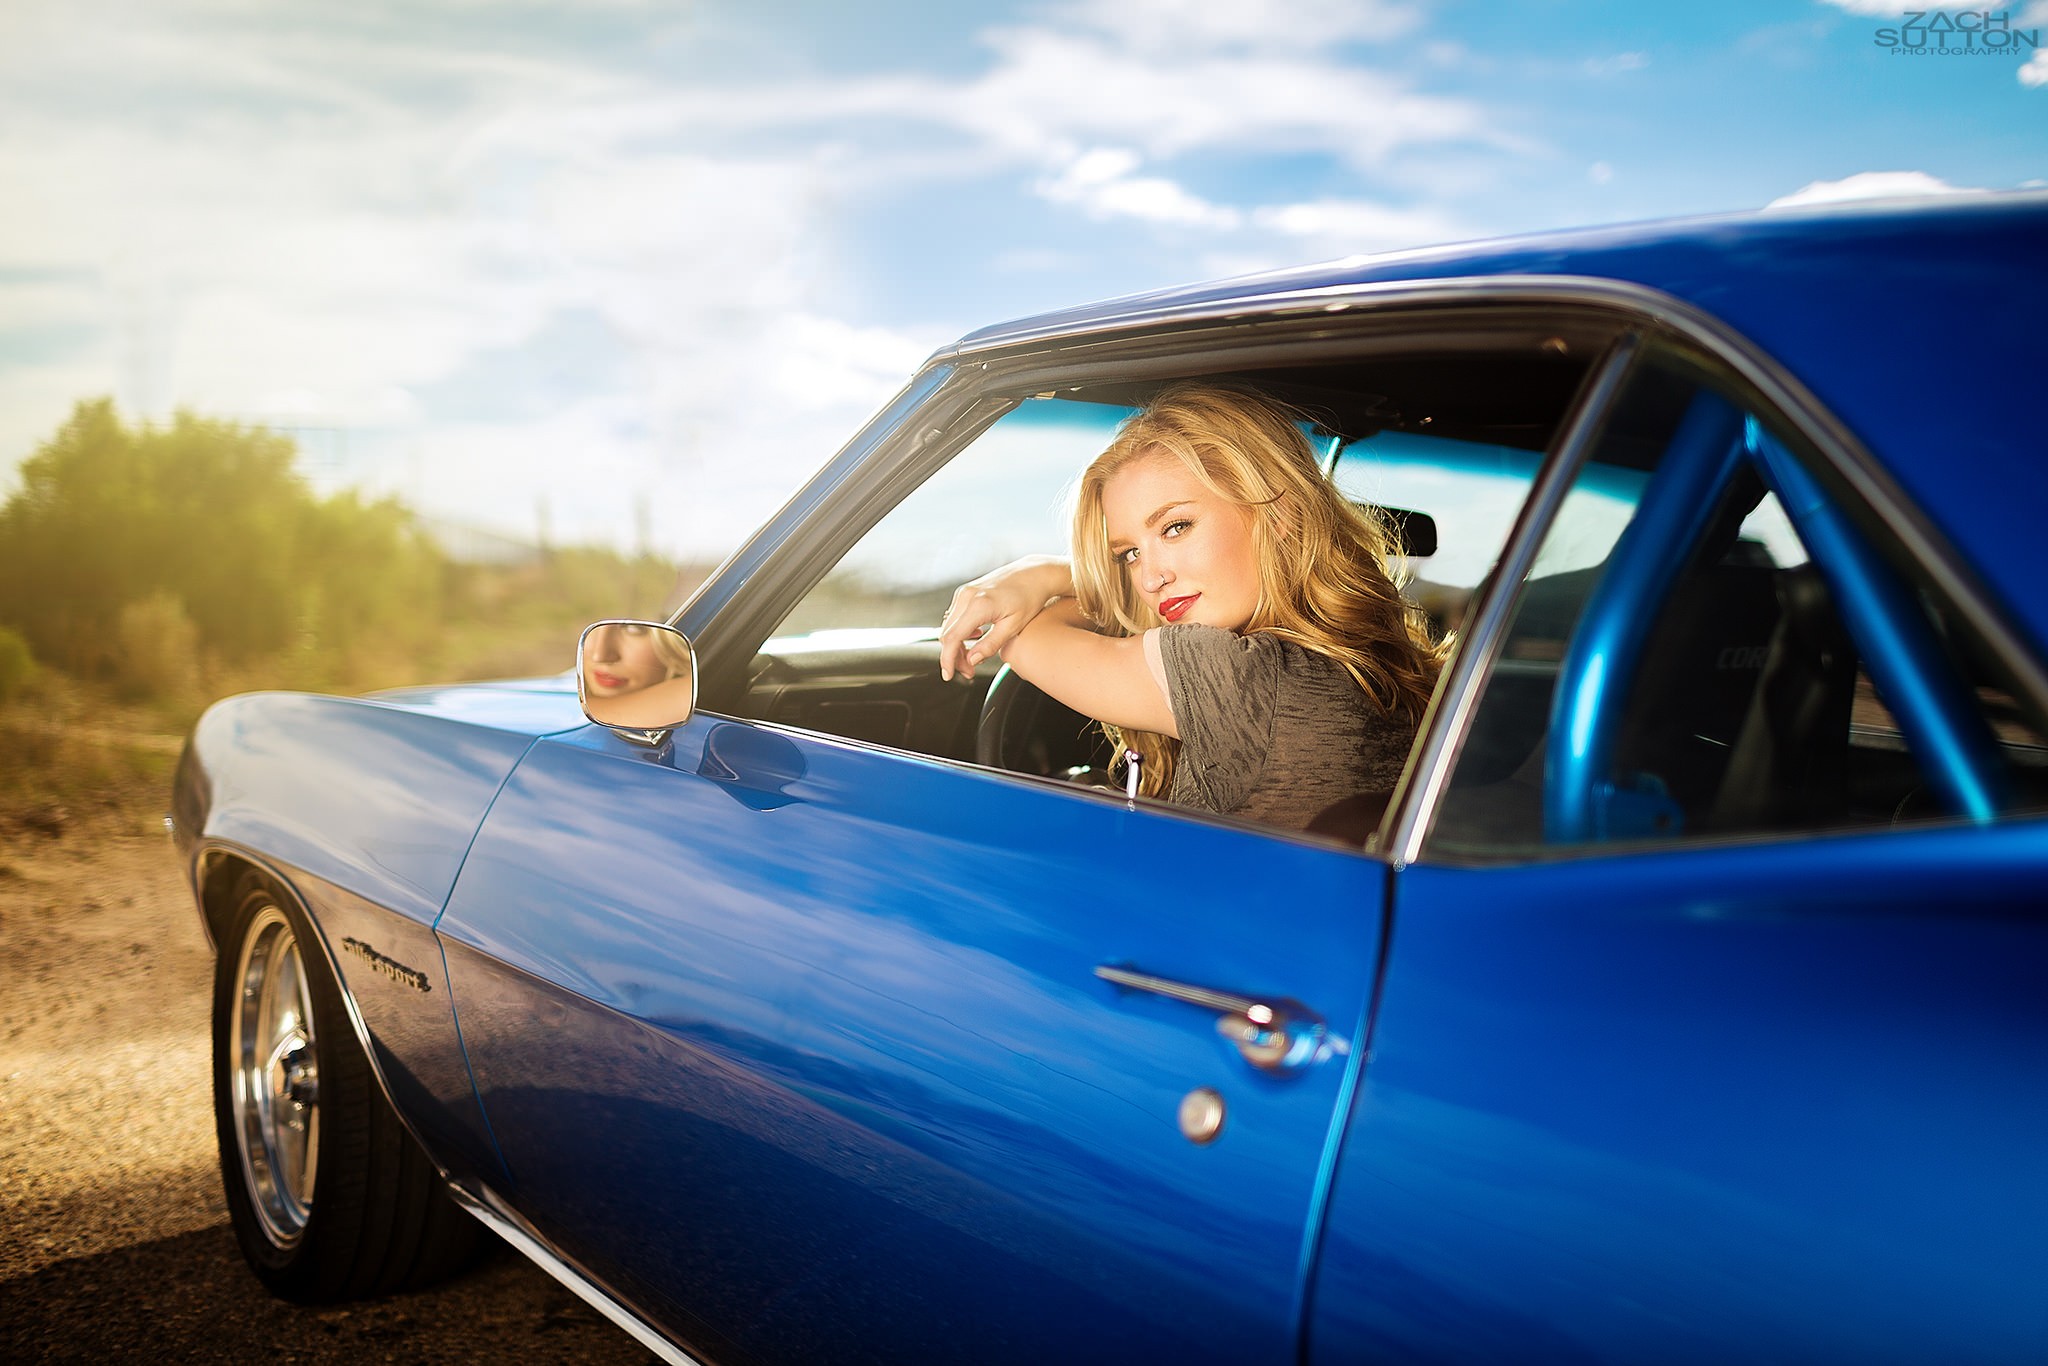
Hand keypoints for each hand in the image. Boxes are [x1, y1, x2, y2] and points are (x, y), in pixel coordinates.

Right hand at [938, 556, 1072, 681]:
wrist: (1034, 574)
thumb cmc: (1029, 598)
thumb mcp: (1014, 626)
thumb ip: (990, 645)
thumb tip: (972, 661)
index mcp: (978, 605)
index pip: (952, 638)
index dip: (948, 660)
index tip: (949, 676)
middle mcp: (967, 596)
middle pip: (947, 634)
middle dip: (954, 657)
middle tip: (970, 671)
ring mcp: (964, 592)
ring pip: (949, 627)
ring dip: (956, 646)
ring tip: (974, 657)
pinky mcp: (966, 592)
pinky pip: (955, 617)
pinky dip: (960, 632)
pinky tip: (976, 637)